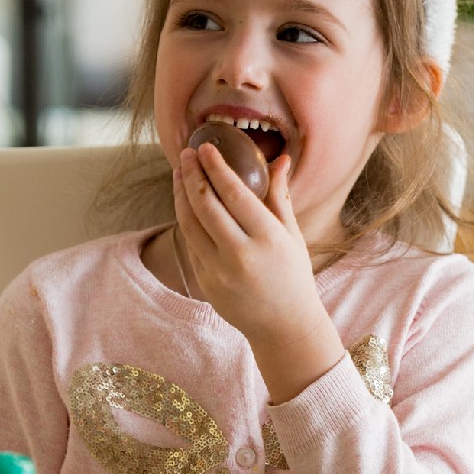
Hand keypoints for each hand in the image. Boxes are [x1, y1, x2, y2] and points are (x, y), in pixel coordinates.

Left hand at [174, 146, 343, 400]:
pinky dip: (186, 219)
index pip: (234, 194)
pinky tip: (185, 201)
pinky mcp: (205, 282)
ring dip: (181, 194)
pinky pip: (191, 243)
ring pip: (190, 223)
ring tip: (180, 172)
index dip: (215, 167)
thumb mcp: (292, 235)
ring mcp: (218, 271)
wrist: (284, 326)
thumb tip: (279, 159)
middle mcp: (240, 254)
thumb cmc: (293, 275)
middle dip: (192, 174)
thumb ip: (280, 196)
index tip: (205, 147)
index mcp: (267, 238)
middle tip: (186, 153)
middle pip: (205, 205)